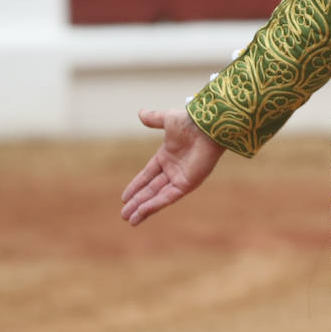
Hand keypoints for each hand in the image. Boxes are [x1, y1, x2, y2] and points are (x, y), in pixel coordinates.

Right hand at [120, 108, 225, 225]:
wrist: (207, 127)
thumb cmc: (191, 122)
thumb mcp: (167, 119)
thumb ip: (154, 119)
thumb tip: (140, 112)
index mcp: (167, 156)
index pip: (147, 175)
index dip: (136, 186)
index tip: (124, 197)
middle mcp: (173, 169)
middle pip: (150, 189)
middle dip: (137, 202)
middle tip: (124, 215)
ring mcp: (180, 178)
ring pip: (157, 196)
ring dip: (143, 208)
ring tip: (129, 219)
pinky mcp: (187, 184)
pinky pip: (167, 197)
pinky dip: (154, 204)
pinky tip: (142, 211)